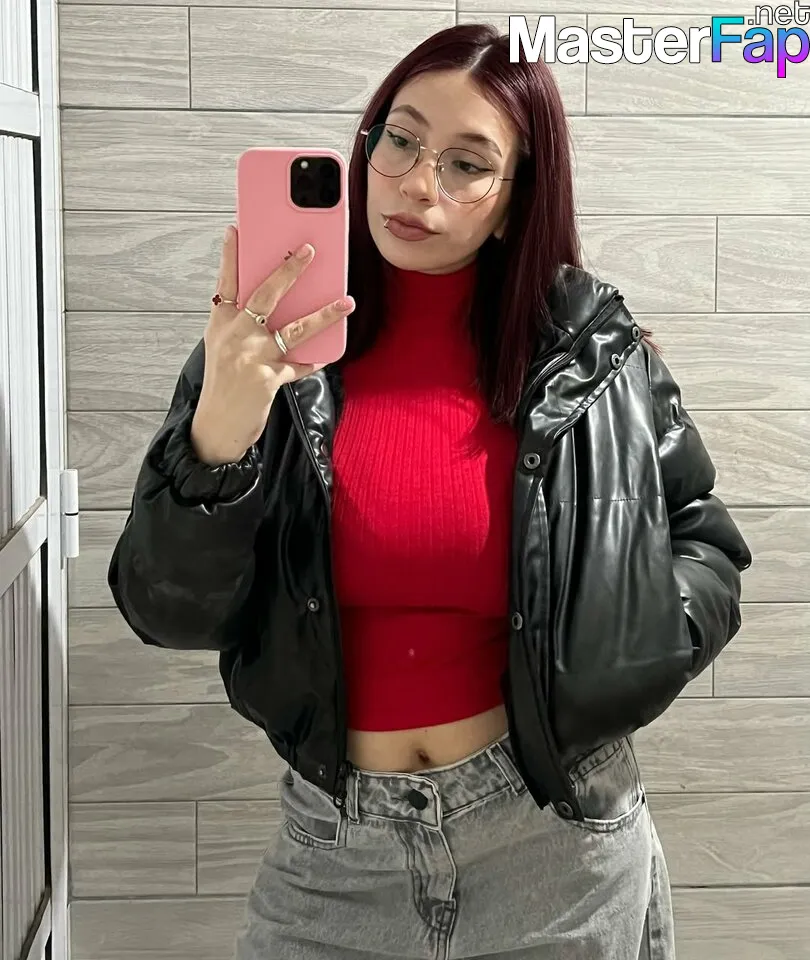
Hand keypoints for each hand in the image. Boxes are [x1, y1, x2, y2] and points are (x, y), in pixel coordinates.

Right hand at [190, 225, 353, 465]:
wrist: (216, 427)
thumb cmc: (223, 384)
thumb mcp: (222, 348)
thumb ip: (242, 323)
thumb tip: (272, 304)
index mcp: (221, 324)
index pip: (226, 282)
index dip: (231, 256)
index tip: (236, 229)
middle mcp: (235, 335)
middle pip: (265, 295)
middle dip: (289, 270)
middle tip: (309, 250)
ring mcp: (253, 357)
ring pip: (295, 328)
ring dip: (325, 314)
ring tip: (346, 301)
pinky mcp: (269, 379)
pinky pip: (302, 365)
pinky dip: (316, 359)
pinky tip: (329, 352)